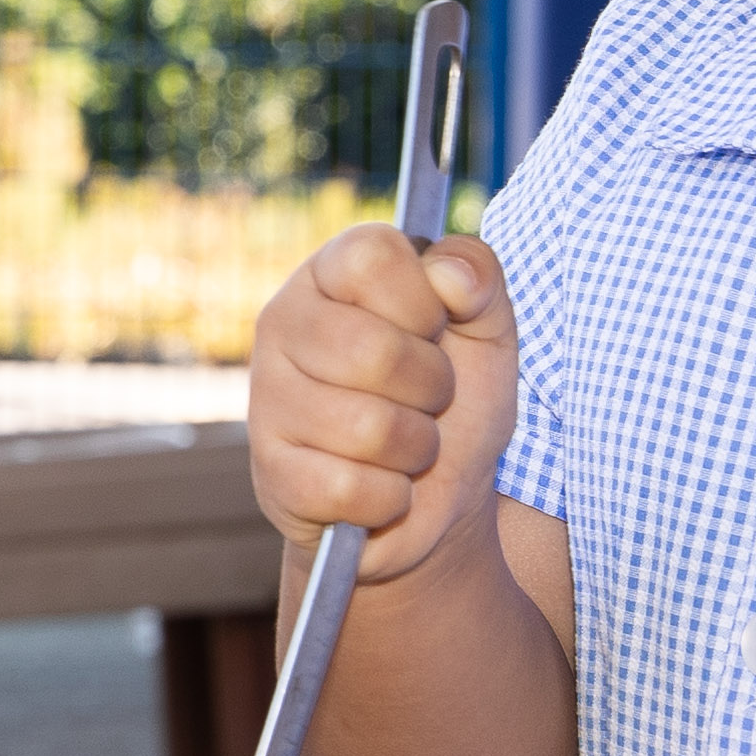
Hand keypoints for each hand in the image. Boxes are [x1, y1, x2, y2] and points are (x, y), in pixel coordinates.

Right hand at [248, 225, 518, 585]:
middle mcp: (283, 324)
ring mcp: (268, 401)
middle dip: (432, 388)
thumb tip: (450, 278)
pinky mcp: (271, 476)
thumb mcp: (487, 329)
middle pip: (373, 351)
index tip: (434, 327)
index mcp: (329, 273)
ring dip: (417, 449)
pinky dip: (390, 498)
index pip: (371, 256)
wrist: (439, 500)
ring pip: (369, 429)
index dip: (423, 300)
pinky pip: (351, 489)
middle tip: (429, 397)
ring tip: (407, 445)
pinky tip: (379, 485)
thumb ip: (478, 276)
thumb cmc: (458, 400)